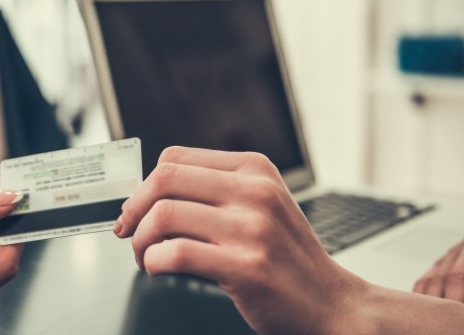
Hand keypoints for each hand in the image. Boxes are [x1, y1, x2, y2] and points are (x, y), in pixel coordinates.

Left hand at [114, 146, 366, 334]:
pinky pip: (175, 253)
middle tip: (129, 232)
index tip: (134, 208)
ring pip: (164, 215)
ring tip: (146, 257)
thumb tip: (147, 195)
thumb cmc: (287, 258)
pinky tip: (159, 269)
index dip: (144, 184)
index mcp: (254, 169)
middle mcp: (255, 192)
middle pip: (164, 179)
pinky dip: (154, 262)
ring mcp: (253, 229)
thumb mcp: (261, 206)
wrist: (333, 305)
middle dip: (134, 209)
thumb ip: (215, 192)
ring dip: (140, 241)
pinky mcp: (247, 267)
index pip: (175, 158)